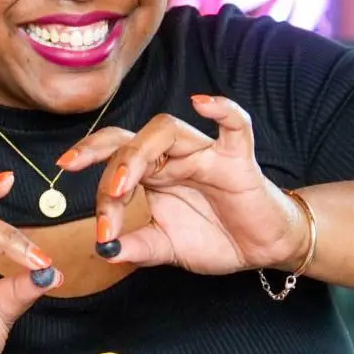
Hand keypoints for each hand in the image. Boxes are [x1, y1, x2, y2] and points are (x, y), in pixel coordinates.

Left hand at [56, 95, 309, 276]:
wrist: (261, 248)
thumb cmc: (214, 238)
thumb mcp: (167, 248)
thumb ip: (136, 247)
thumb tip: (103, 250)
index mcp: (152, 175)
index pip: (114, 168)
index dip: (101, 196)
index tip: (101, 233)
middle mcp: (173, 157)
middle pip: (131, 139)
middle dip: (105, 158)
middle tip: (93, 183)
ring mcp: (205, 154)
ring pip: (168, 130)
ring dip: (140, 152)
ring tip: (125, 182)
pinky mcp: (239, 160)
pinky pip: (235, 125)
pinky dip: (222, 110)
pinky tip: (202, 103)